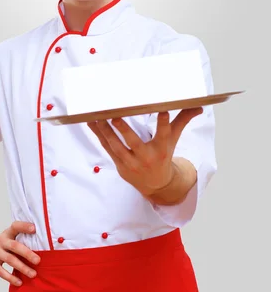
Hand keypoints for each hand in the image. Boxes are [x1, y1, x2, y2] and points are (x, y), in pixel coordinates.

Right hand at [0, 221, 40, 285]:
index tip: (34, 229)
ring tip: (33, 274)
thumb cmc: (3, 246)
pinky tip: (19, 282)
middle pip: (15, 246)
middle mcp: (0, 241)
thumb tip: (44, 247)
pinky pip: (1, 271)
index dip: (24, 226)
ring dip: (22, 267)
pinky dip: (11, 278)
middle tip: (38, 261)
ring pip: (10, 259)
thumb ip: (22, 239)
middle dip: (27, 253)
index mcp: (7, 233)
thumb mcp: (9, 238)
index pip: (15, 226)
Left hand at [87, 108, 202, 196]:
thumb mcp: (173, 140)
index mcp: (161, 148)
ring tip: (96, 116)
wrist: (156, 184)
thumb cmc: (163, 156)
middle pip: (134, 142)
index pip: (163, 134)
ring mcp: (131, 162)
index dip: (163, 123)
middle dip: (124, 130)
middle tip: (115, 117)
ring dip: (105, 131)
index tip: (162, 111)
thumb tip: (199, 106)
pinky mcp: (119, 165)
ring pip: (116, 145)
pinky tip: (91, 122)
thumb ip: (182, 120)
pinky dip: (99, 135)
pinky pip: (107, 148)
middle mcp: (146, 156)